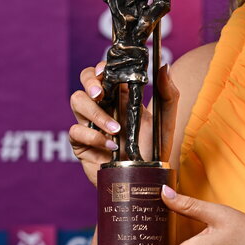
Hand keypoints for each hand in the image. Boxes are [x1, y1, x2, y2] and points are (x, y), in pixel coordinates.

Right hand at [68, 63, 179, 186]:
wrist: (146, 178)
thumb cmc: (154, 149)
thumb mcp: (166, 121)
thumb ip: (168, 94)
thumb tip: (163, 66)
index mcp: (121, 96)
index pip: (104, 72)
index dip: (101, 67)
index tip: (106, 70)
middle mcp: (103, 106)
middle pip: (84, 81)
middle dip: (89, 82)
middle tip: (101, 94)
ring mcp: (90, 123)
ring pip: (76, 101)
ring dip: (96, 113)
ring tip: (116, 130)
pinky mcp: (81, 143)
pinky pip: (75, 131)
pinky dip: (93, 137)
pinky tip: (111, 147)